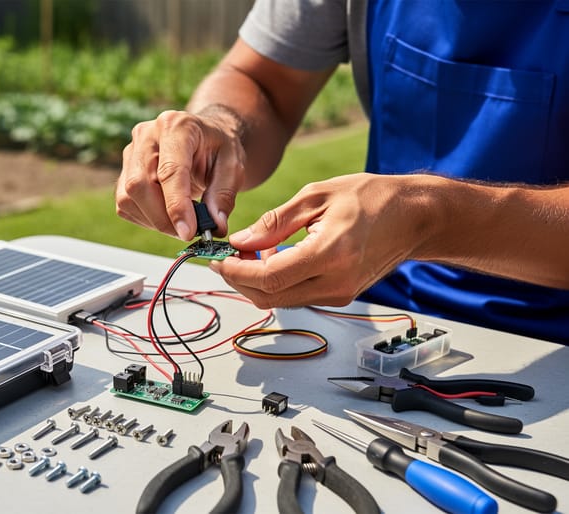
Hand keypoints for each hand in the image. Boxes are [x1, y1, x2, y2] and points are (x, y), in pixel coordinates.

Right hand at [115, 108, 245, 239]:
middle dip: (162, 218)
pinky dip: (145, 219)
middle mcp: (147, 135)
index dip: (176, 205)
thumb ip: (224, 195)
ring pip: (128, 197)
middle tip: (187, 233)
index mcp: (177, 126)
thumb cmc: (218, 148)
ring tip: (180, 222)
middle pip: (140, 184)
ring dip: (154, 221)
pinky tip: (166, 215)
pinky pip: (125, 205)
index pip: (170, 171)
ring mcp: (131, 152)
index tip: (187, 232)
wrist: (204, 138)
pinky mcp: (124, 171)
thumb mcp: (233, 166)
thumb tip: (215, 226)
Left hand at [209, 173, 433, 307]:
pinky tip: (273, 260)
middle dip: (240, 281)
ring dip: (257, 282)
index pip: (268, 278)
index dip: (236, 272)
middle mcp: (336, 282)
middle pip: (270, 297)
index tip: (218, 260)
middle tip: (226, 258)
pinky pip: (297, 296)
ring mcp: (340, 294)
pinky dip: (277, 282)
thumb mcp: (316, 197)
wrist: (414, 217)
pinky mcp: (341, 296)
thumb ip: (274, 222)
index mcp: (330, 254)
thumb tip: (239, 242)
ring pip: (281, 301)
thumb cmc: (371, 198)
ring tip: (250, 254)